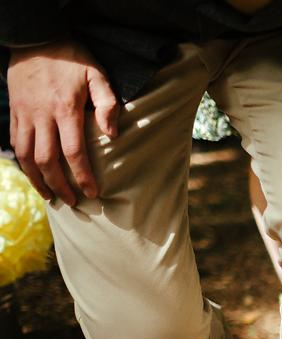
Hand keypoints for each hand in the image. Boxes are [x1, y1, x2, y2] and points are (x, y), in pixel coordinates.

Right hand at [8, 40, 119, 205]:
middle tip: (73, 202)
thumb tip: (112, 135)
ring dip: (38, 179)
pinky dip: (23, 163)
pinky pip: (15, 143)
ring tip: (51, 196)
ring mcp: (24, 114)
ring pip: (27, 156)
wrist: (35, 39)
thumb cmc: (72, 57)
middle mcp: (42, 115)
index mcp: (65, 109)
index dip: (83, 175)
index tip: (93, 193)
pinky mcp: (14, 112)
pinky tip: (34, 175)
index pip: (73, 151)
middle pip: (47, 160)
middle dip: (60, 185)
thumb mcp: (97, 74)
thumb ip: (107, 103)